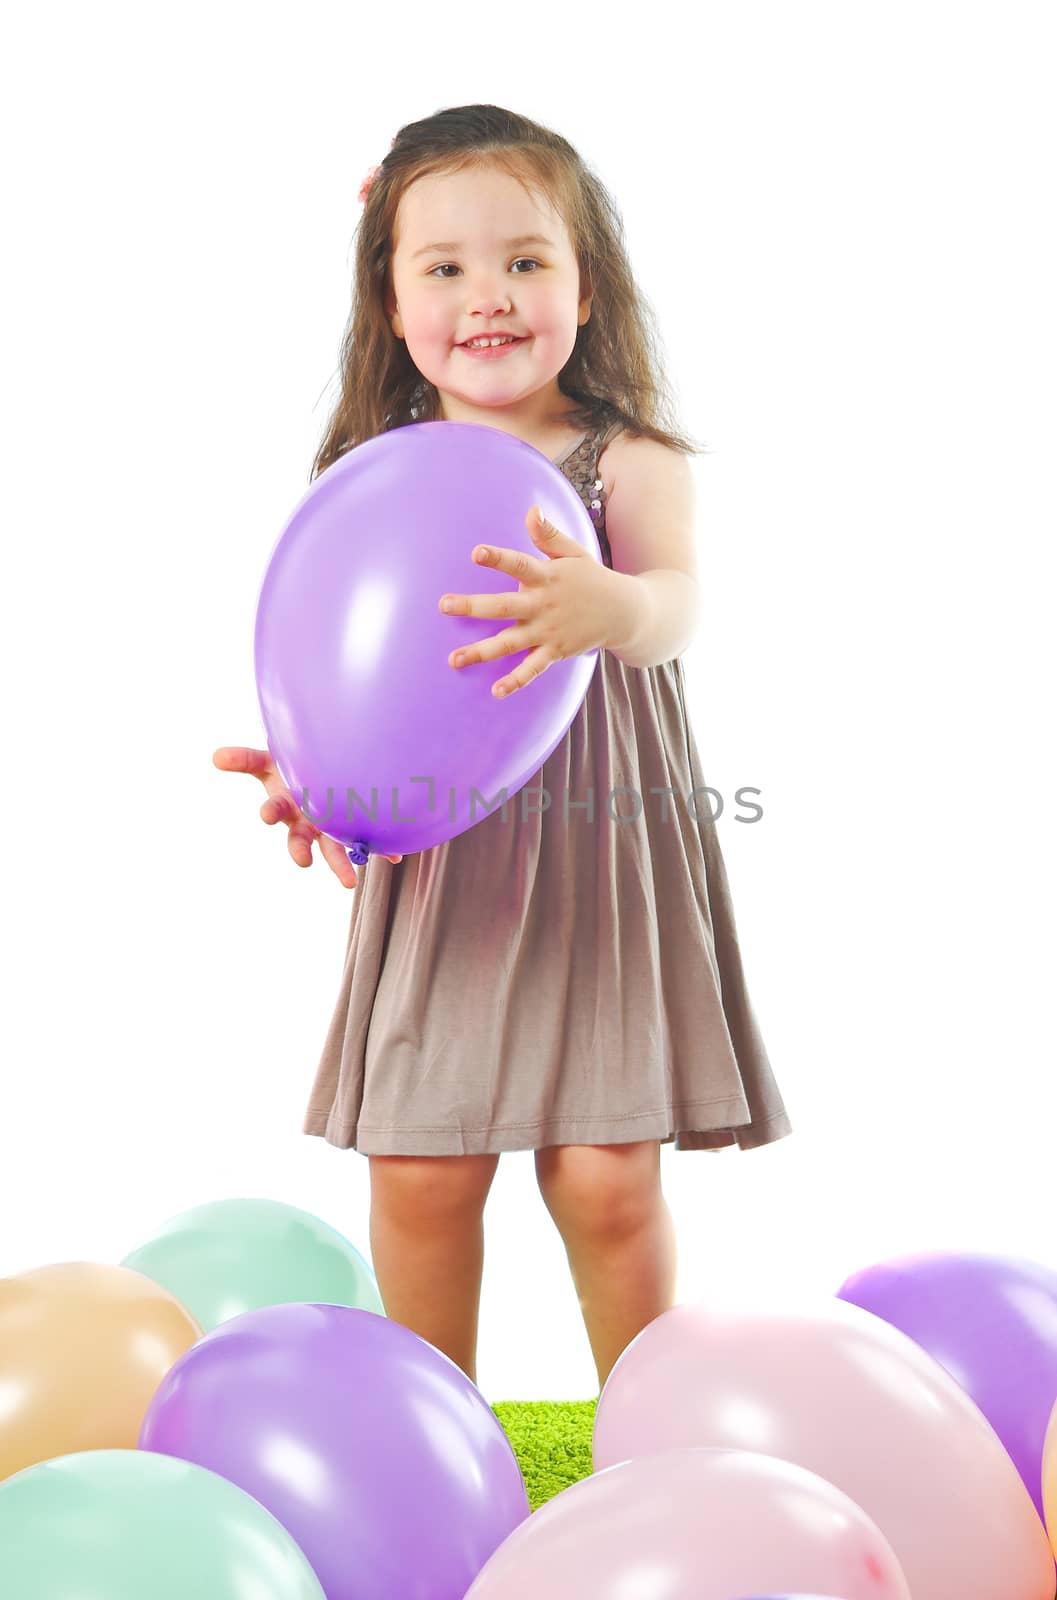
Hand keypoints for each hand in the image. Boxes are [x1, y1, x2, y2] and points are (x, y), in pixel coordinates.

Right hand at [212, 746, 402, 888]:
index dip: (270, 812)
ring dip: (341, 863)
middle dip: (301, 851)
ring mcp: (329, 824)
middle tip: (302, 862)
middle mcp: (306, 820)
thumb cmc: (289, 765)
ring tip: (349, 883)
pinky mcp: (351, 824)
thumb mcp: (266, 760)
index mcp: (286, 803)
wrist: (319, 765)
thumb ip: (243, 759)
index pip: (274, 809)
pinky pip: (366, 839)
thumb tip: (214, 757)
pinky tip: (396, 857)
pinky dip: (382, 848)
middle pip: (303, 839)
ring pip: (335, 846)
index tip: (265, 815)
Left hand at [438, 505, 625, 699]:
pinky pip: (532, 669)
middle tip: (444, 605)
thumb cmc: (591, 578)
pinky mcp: (555, 652)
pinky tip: (496, 691)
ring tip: (454, 659)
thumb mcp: (574, 552)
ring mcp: (548, 631)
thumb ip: (549, 535)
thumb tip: (531, 511)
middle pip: (504, 606)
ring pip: (510, 643)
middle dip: (473, 606)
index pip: (519, 564)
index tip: (476, 553)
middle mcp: (543, 605)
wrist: (623, 612)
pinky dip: (516, 681)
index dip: (498, 559)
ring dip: (482, 652)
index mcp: (547, 577)